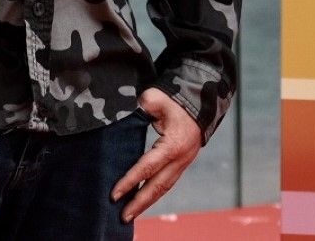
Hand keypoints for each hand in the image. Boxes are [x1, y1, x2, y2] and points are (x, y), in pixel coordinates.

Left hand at [111, 87, 201, 223]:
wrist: (200, 104)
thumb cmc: (175, 101)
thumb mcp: (156, 98)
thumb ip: (141, 106)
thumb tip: (127, 114)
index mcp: (172, 145)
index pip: (147, 168)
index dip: (130, 181)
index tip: (114, 194)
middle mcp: (179, 159)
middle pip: (157, 187)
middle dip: (139, 203)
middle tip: (122, 217)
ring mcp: (182, 164)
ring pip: (163, 188)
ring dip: (147, 202)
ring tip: (129, 215)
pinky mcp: (181, 164)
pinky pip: (166, 183)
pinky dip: (154, 194)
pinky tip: (142, 201)